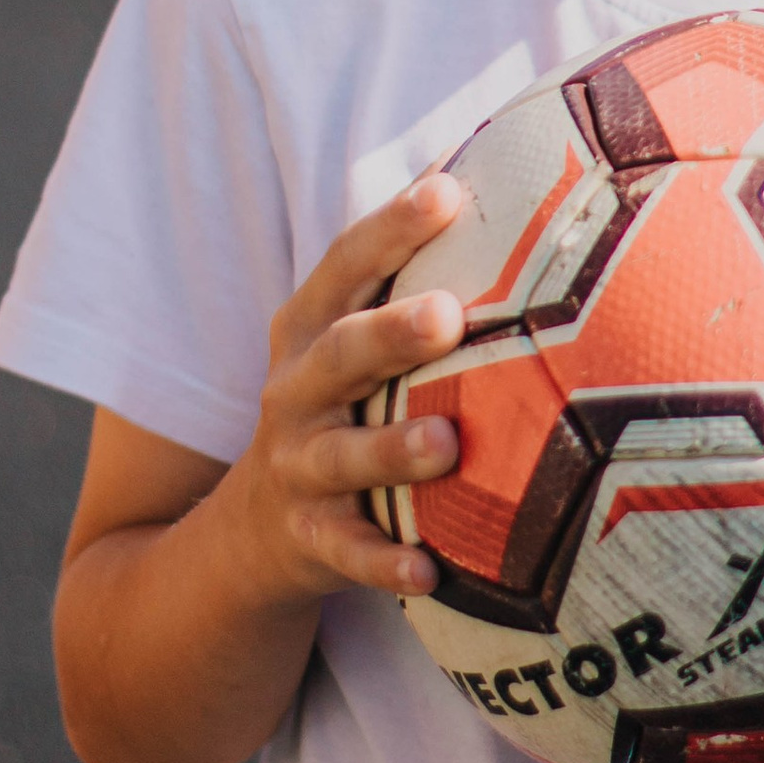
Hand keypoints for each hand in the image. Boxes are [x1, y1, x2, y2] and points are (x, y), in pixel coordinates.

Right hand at [235, 176, 467, 600]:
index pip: (345, 265)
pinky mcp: (312, 537)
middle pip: (340, 354)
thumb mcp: (353, 337)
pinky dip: (384, 564)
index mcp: (311, 327)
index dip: (391, 228)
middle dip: (389, 333)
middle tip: (447, 316)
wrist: (257, 526)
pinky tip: (428, 571)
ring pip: (344, 456)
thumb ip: (410, 279)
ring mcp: (300, 466)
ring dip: (392, 450)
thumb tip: (506, 191)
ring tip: (446, 442)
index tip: (446, 192)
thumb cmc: (344, 403)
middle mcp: (296, 389)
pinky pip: (349, 553)